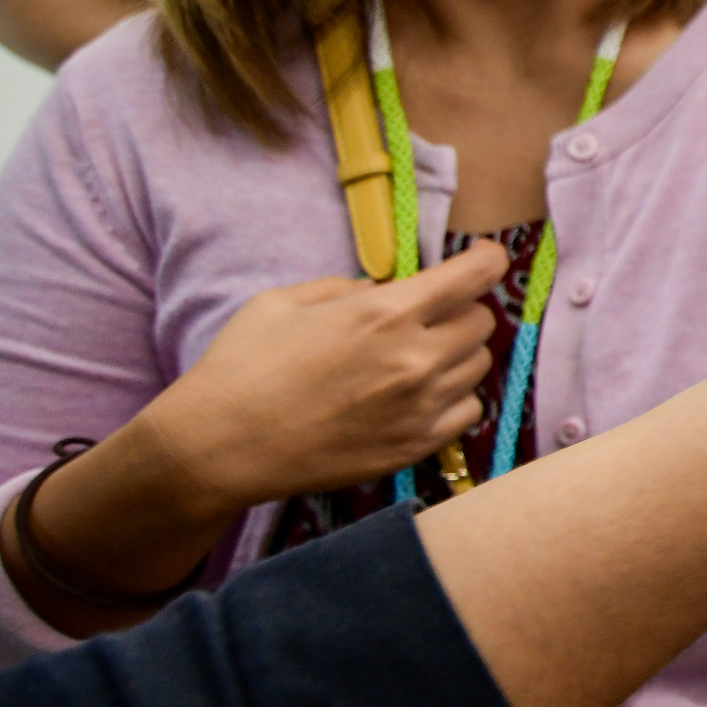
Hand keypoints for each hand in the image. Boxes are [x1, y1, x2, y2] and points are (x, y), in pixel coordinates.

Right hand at [138, 240, 505, 507]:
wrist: (220, 447)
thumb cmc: (242, 366)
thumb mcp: (286, 301)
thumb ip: (347, 288)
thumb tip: (383, 290)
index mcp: (385, 313)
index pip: (475, 275)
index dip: (486, 261)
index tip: (482, 260)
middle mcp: (414, 360)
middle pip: (482, 321)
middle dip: (459, 311)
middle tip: (426, 317)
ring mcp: (419, 408)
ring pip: (479, 366)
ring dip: (456, 355)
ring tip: (414, 358)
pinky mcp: (414, 447)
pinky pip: (469, 411)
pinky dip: (453, 398)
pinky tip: (416, 396)